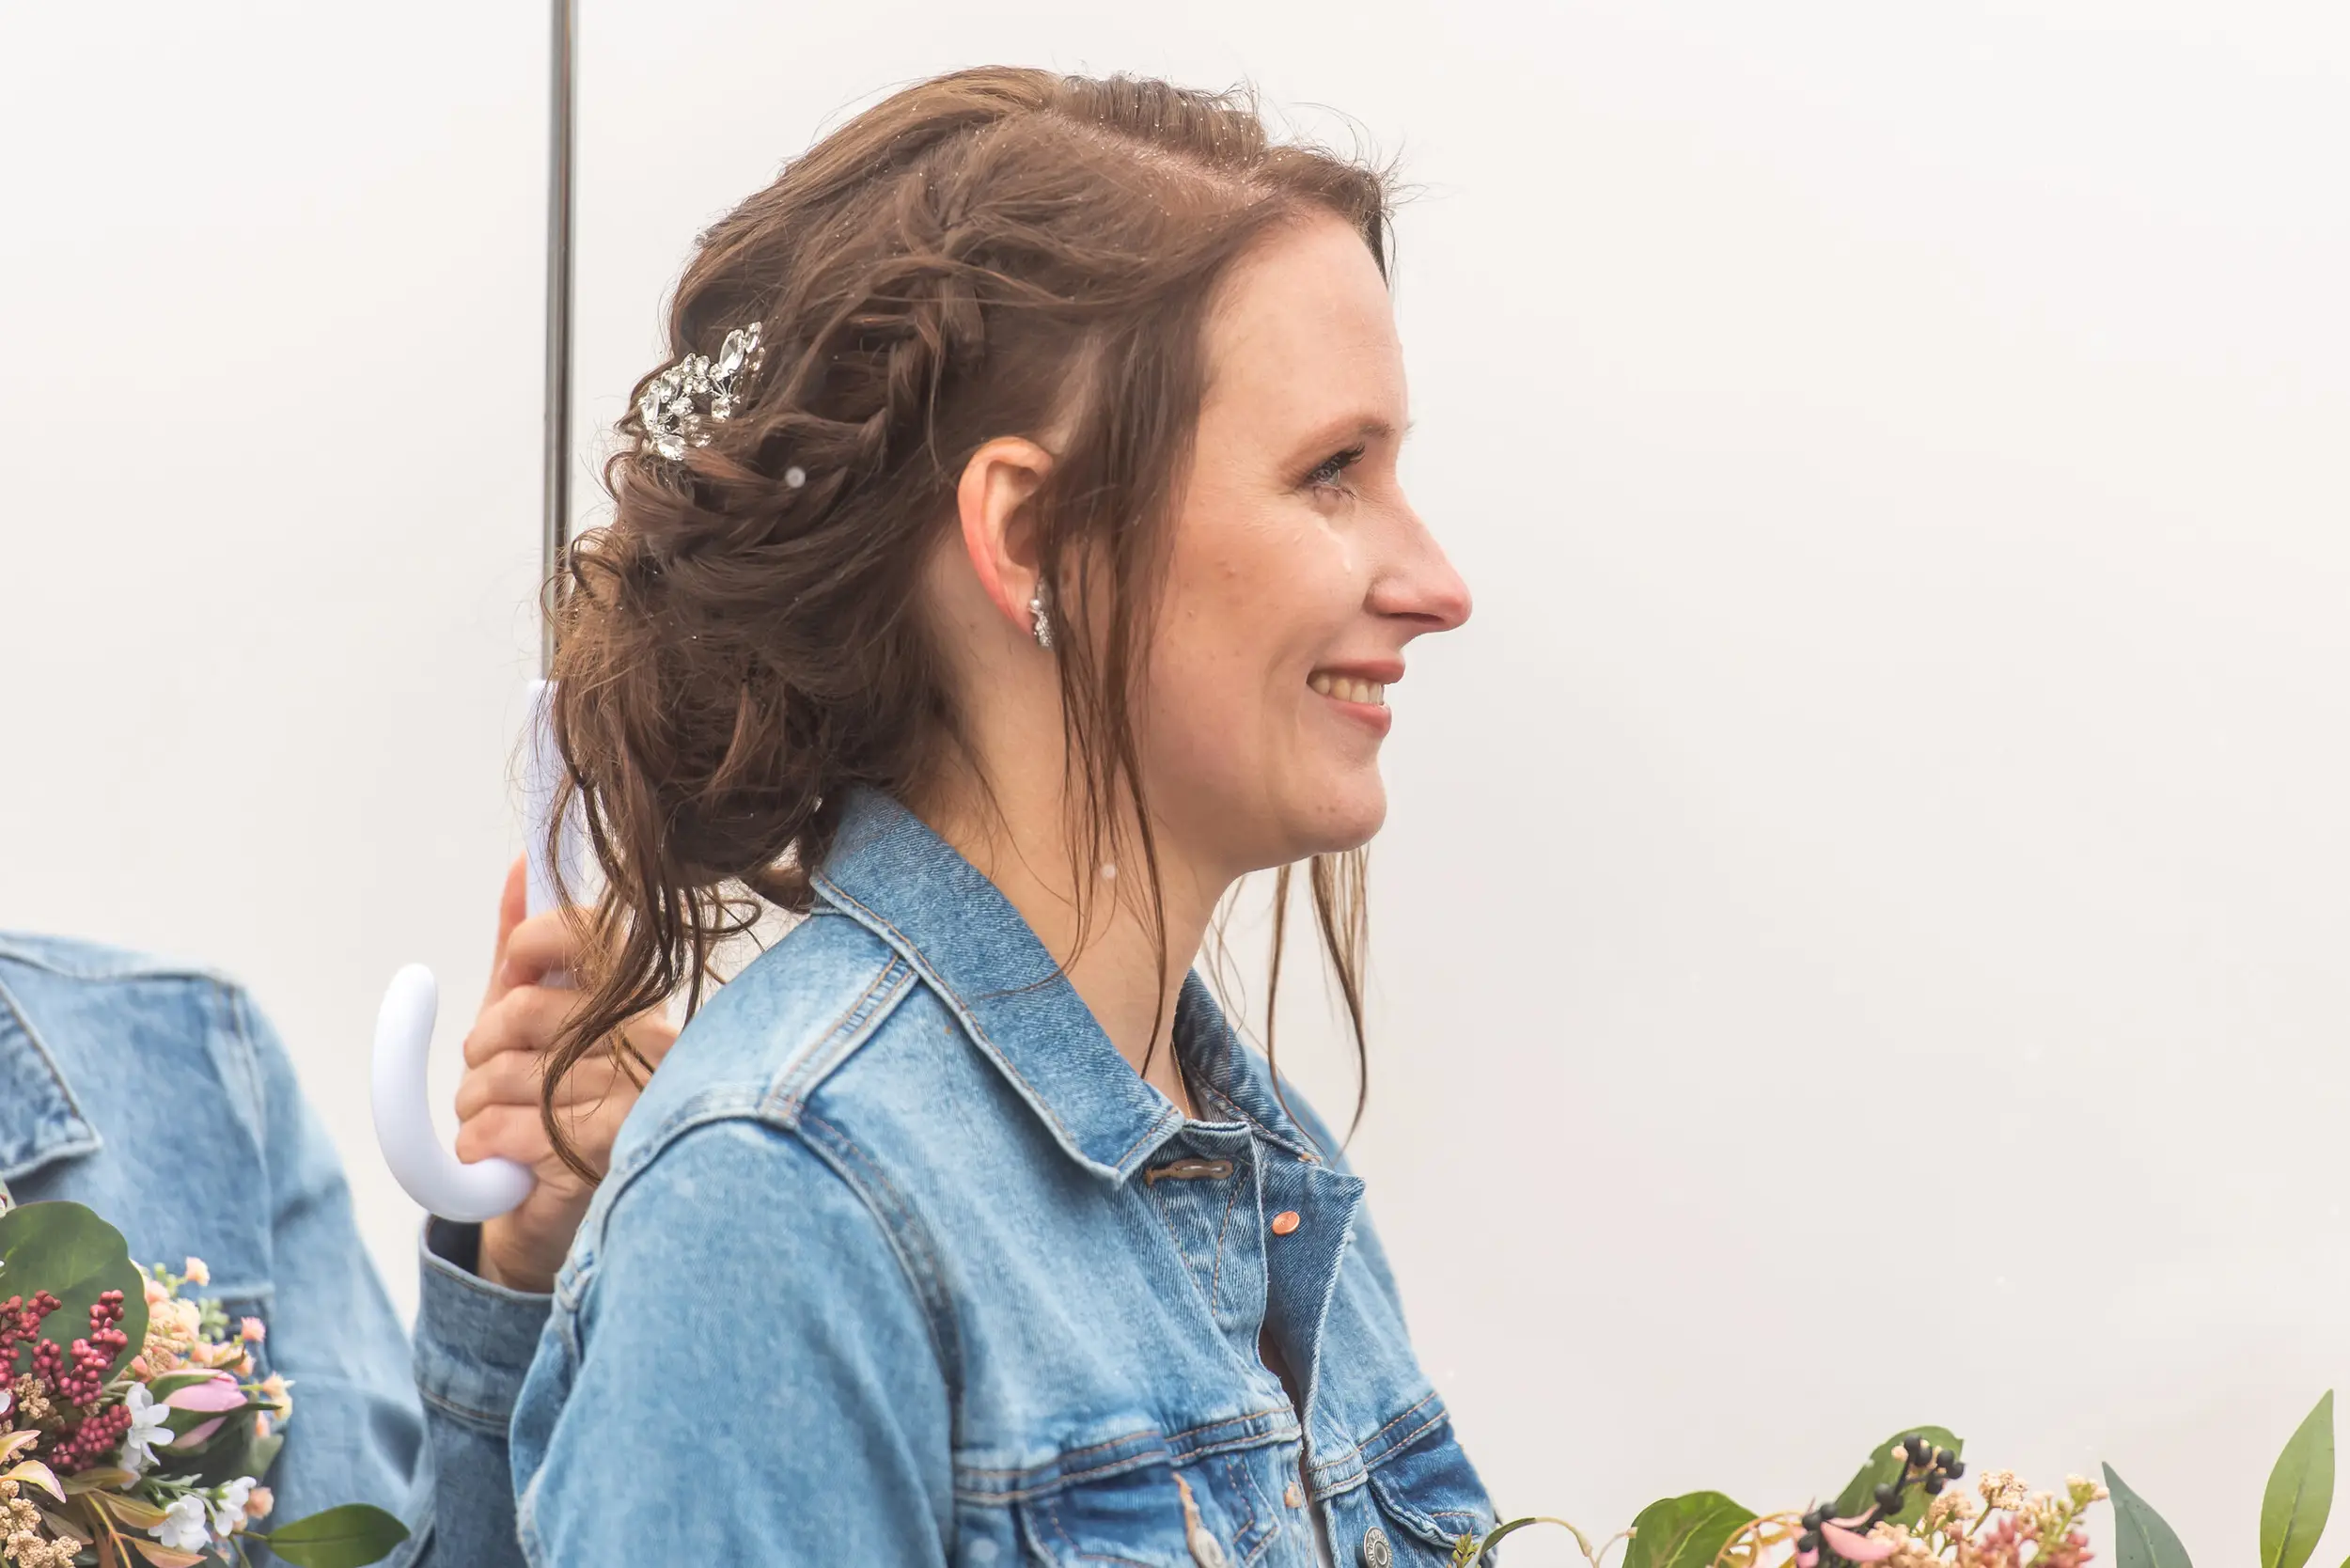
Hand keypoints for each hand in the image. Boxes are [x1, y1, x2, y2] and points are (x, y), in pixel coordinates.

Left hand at [453, 860, 678, 1292]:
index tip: (511, 974)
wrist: (553, 1205)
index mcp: (637, 996)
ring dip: (472, 1104)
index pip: (585, 932)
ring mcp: (633, 1097)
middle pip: (524, 1010)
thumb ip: (525, 947)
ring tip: (495, 1119)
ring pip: (503, 1075)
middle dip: (480, 1047)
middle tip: (489, 1071)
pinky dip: (476, 1144)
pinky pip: (503, 1128)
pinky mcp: (603, 1152)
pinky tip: (495, 1154)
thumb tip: (521, 866)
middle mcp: (649, 1040)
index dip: (528, 944)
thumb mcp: (529, 1016)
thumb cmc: (548, 1098)